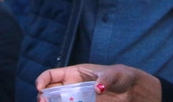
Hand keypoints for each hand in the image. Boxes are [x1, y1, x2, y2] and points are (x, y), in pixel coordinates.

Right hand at [36, 64, 160, 101]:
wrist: (132, 92)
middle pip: (49, 93)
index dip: (42, 80)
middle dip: (43, 98)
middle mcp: (71, 88)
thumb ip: (105, 80)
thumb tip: (97, 89)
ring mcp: (76, 100)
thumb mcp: (114, 74)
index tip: (40, 88)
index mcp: (74, 73)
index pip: (51, 75)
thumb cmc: (121, 77)